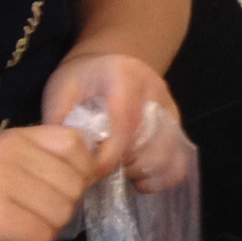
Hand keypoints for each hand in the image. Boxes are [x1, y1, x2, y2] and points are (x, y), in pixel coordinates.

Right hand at [0, 126, 95, 240]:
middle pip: (74, 182)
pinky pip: (40, 236)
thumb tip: (92, 170)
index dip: (79, 173)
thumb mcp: (2, 172)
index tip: (57, 194)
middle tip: (28, 220)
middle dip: (59, 211)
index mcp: (13, 138)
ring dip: (44, 232)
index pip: (75, 144)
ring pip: (61, 212)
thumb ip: (40, 164)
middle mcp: (7, 152)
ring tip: (14, 232)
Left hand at [43, 52, 189, 190]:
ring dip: (142, 173)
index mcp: (127, 77)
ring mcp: (171, 110)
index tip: (89, 173)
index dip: (108, 157)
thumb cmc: (82, 78)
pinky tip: (137, 176)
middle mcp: (157, 93)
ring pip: (169, 155)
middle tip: (102, 169)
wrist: (110, 63)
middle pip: (151, 144)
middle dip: (124, 166)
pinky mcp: (177, 126)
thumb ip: (61, 122)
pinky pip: (179, 161)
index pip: (126, 124)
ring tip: (119, 171)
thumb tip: (66, 160)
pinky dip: (160, 177)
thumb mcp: (62, 90)